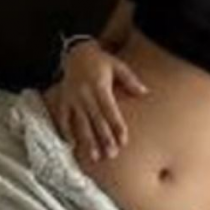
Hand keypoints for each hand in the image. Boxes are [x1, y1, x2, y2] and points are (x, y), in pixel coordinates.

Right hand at [45, 41, 149, 159]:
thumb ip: (130, 80)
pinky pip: (63, 118)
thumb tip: (145, 92)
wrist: (76, 53)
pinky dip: (66, 131)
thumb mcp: (117, 66)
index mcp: (100, 86)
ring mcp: (73, 99)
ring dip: (87, 141)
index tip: (123, 141)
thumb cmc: (100, 61)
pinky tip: (72, 146)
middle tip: (111, 155)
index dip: (117, 126)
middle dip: (104, 139)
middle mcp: (85, 94)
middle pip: (96, 120)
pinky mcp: (64, 100)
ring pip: (80, 123)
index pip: (110, 111)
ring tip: (95, 156)